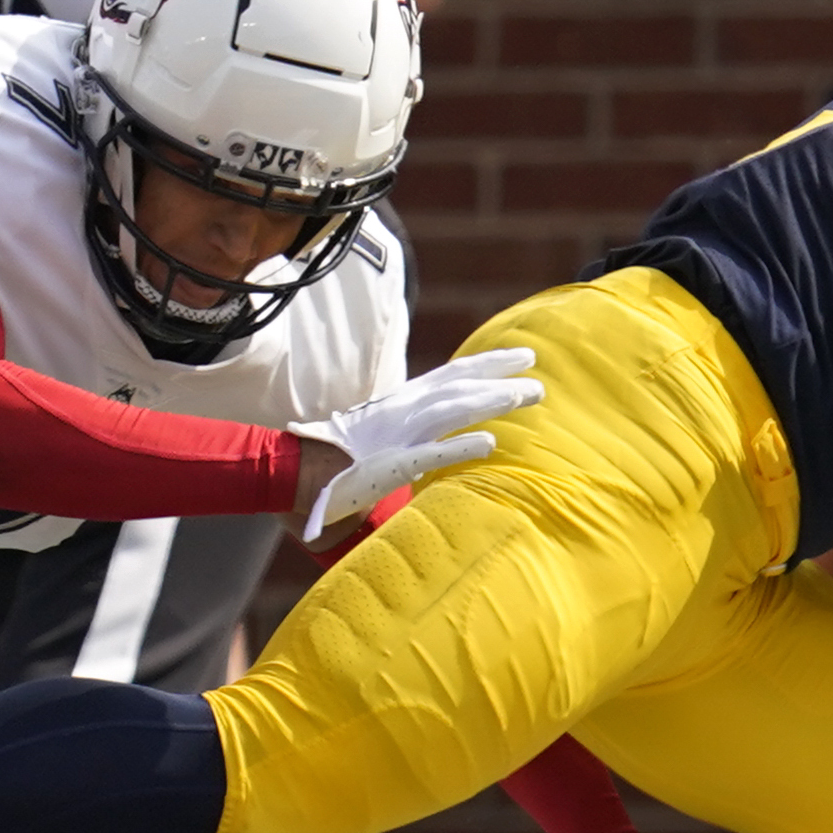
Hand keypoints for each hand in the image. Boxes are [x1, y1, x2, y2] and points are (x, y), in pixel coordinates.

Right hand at [291, 347, 542, 540]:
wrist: (298, 474)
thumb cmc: (337, 461)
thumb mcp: (379, 437)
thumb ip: (411, 434)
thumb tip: (439, 440)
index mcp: (400, 403)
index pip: (449, 376)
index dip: (485, 364)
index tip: (518, 358)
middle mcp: (402, 411)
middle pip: (457, 383)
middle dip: (497, 371)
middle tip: (534, 365)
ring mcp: (398, 435)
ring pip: (451, 408)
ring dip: (490, 400)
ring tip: (527, 394)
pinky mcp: (392, 464)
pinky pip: (432, 452)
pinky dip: (461, 444)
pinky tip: (491, 443)